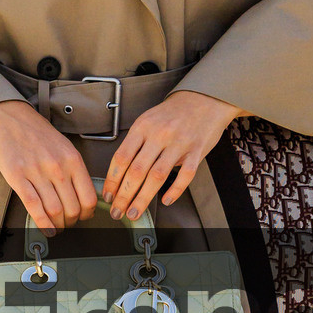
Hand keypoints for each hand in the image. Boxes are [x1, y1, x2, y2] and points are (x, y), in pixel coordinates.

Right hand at [0, 100, 96, 233]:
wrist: (9, 119)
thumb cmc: (36, 133)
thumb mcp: (65, 147)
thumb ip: (75, 170)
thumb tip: (84, 196)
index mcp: (72, 159)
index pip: (89, 197)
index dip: (87, 214)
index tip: (83, 217)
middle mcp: (57, 167)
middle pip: (72, 208)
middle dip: (71, 222)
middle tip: (67, 223)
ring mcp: (37, 173)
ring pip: (55, 211)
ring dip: (58, 225)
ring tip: (56, 226)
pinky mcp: (18, 177)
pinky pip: (34, 207)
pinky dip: (42, 223)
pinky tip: (46, 228)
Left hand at [102, 91, 242, 221]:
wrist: (203, 99)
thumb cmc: (172, 114)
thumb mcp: (147, 121)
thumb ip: (135, 144)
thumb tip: (119, 174)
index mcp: (142, 127)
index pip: (121, 158)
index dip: (112, 180)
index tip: (108, 196)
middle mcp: (159, 135)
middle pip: (137, 171)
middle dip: (124, 195)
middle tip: (117, 212)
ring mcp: (179, 143)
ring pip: (157, 176)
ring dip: (143, 198)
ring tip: (134, 212)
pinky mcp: (196, 150)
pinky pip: (185, 175)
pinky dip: (175, 190)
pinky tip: (166, 201)